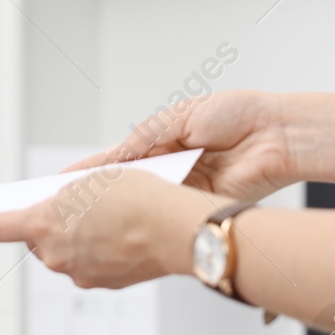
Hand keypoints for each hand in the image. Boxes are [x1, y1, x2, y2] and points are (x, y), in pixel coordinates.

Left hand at [0, 170, 216, 288]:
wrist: (181, 231)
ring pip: (65, 249)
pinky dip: (100, 249)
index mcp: (44, 225)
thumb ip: (64, 195)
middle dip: (52, 221)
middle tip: (84, 204)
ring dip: (79, 234)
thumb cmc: (140, 197)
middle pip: (38, 236)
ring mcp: (78, 273)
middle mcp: (54, 255)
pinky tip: (125, 234)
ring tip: (114, 216)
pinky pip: (89, 262)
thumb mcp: (93, 180)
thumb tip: (56, 208)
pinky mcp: (101, 283)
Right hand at [66, 90, 293, 201]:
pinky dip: (148, 215)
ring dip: (118, 208)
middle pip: (123, 186)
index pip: (114, 160)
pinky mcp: (197, 203)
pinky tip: (127, 219)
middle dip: (94, 196)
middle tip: (62, 205)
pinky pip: (166, 211)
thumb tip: (111, 160)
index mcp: (160, 143)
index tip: (56, 184)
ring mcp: (182, 188)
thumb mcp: (178, 118)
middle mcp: (168, 168)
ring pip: (141, 202)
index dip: (86, 172)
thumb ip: (142, 140)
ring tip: (85, 215)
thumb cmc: (237, 115)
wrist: (277, 135)